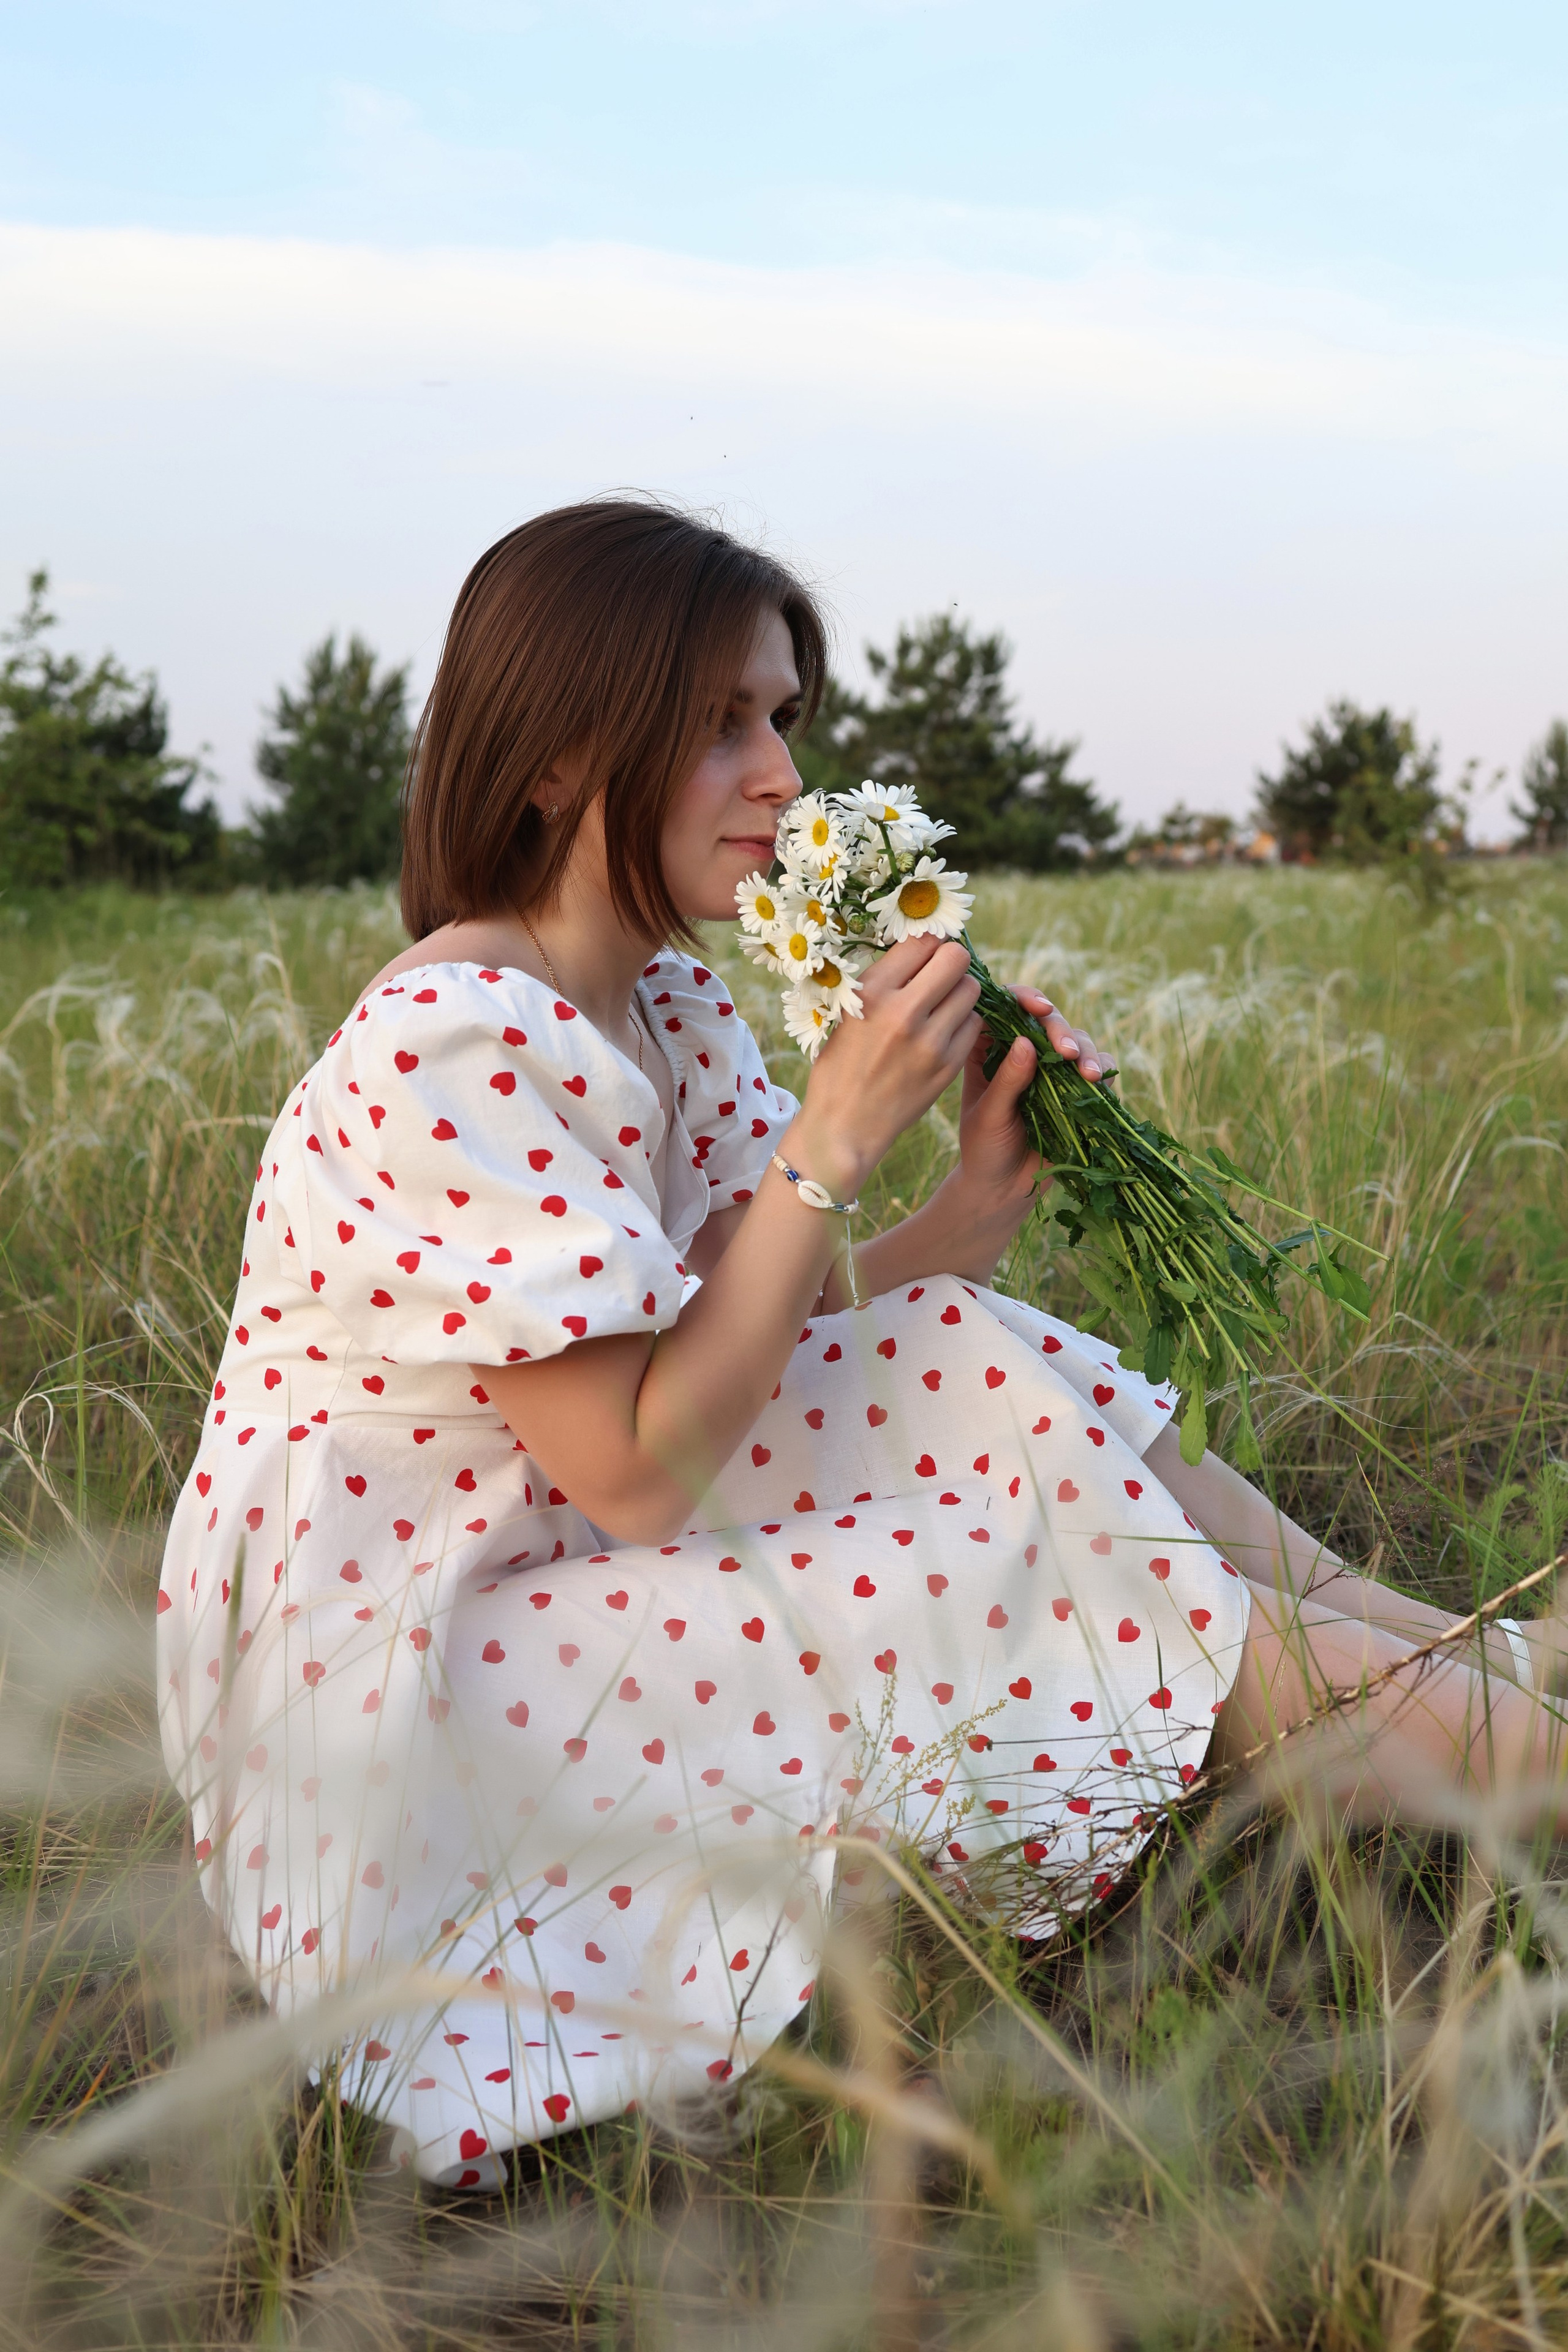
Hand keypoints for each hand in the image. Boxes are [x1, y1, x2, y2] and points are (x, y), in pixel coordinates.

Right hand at [789, 935, 980, 1198]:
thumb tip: (921, 945)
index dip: (927, 943)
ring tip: (942, 1005)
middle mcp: (903, 1011)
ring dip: (960, 991)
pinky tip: (945, 1032)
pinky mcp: (948, 1066)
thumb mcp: (848, 1012)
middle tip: (940, 975)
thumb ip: (885, 980)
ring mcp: (930, 1041)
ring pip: (972, 990)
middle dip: (951, 962)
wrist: (844, 1126)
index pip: (922, 941)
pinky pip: (974, 1025)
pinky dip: (964, 1023)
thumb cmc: (841, 1065)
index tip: (924, 954)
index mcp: (871, 992)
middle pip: (956, 958)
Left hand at [954, 985, 1107, 1216]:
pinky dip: (1102, 1069)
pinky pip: (1097, 1068)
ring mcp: (1052, 1069)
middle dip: (1060, 1030)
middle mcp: (1023, 1052)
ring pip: (1077, 1041)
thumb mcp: (989, 1116)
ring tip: (1087, 1074)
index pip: (1005, 1007)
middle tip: (1066, 1052)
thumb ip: (1006, 1081)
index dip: (1023, 998)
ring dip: (1085, 1052)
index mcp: (988, 1049)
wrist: (1003, 1189)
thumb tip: (1027, 1042)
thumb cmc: (983, 1150)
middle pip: (1047, 1020)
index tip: (1038, 1009)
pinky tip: (1100, 1082)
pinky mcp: (1076, 1089)